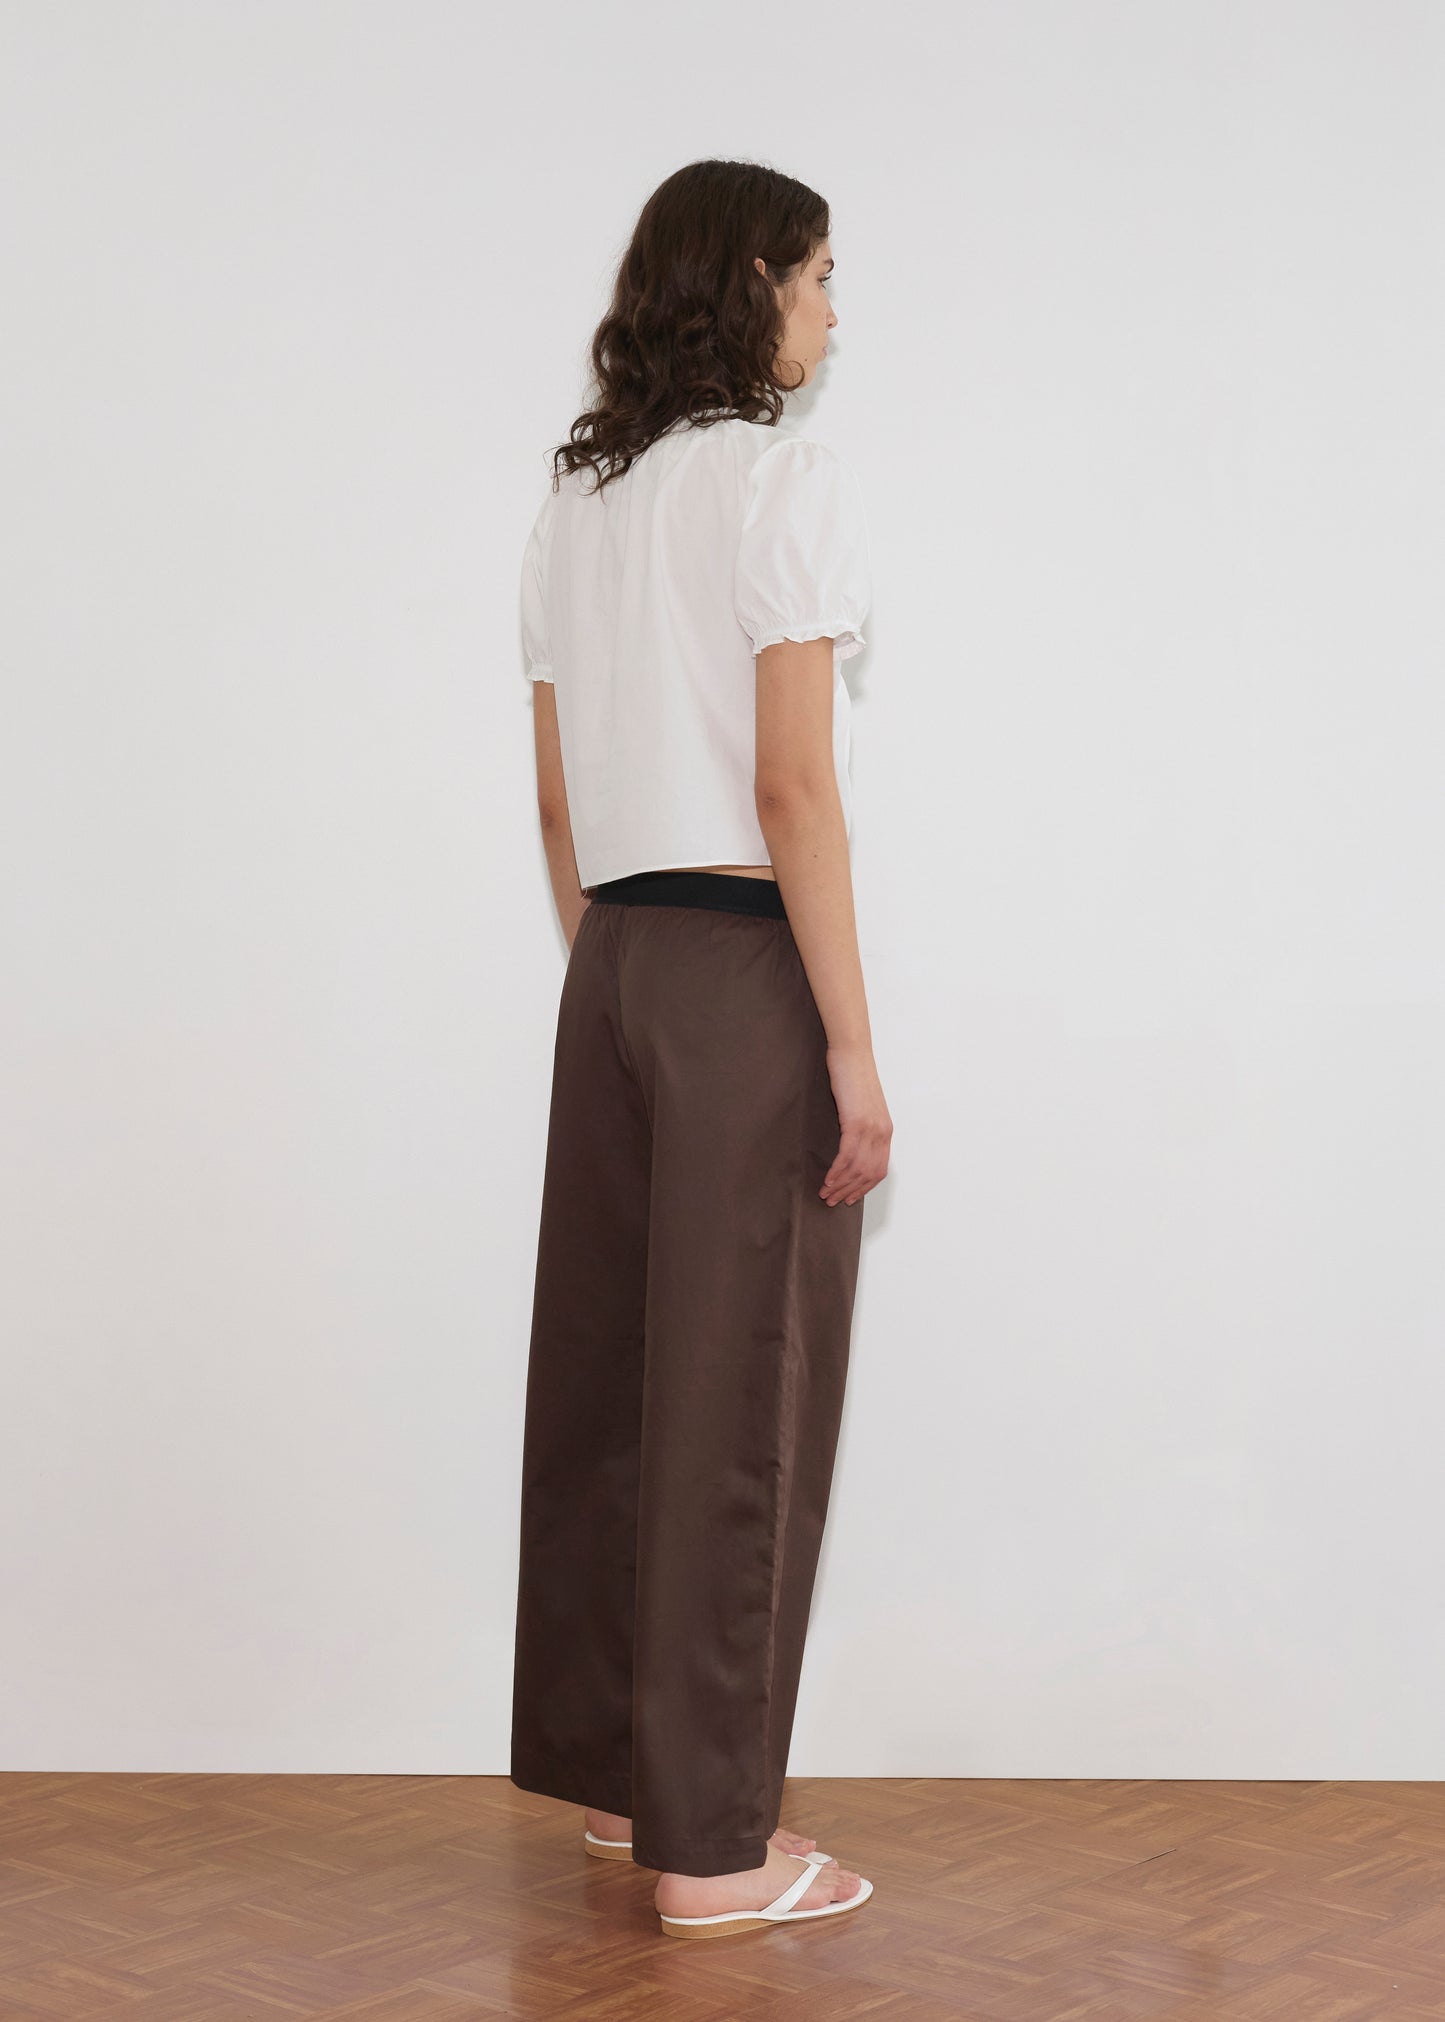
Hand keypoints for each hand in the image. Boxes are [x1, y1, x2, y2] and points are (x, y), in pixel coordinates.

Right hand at [820, 1044, 892, 1205]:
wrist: (851, 1054)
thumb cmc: (852, 1077)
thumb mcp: (860, 1107)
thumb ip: (859, 1128)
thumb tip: (848, 1148)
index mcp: (885, 1131)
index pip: (879, 1170)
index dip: (863, 1188)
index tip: (848, 1197)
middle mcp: (882, 1132)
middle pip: (869, 1174)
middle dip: (850, 1192)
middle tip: (833, 1201)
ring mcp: (872, 1128)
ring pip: (858, 1168)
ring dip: (841, 1185)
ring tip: (826, 1194)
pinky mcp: (857, 1122)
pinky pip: (848, 1156)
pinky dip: (837, 1171)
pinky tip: (827, 1179)